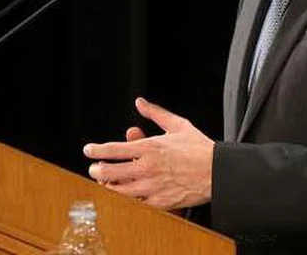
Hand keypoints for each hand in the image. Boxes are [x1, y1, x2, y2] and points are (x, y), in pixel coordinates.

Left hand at [84, 97, 212, 209]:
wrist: (217, 172)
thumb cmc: (199, 148)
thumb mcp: (177, 124)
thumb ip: (155, 113)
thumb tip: (140, 102)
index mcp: (149, 147)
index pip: (112, 150)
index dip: (95, 150)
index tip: (88, 150)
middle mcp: (147, 168)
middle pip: (109, 172)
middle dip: (97, 171)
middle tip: (95, 169)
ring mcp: (151, 187)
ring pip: (118, 191)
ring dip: (108, 186)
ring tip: (107, 182)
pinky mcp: (159, 202)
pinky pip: (134, 204)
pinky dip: (126, 200)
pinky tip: (125, 195)